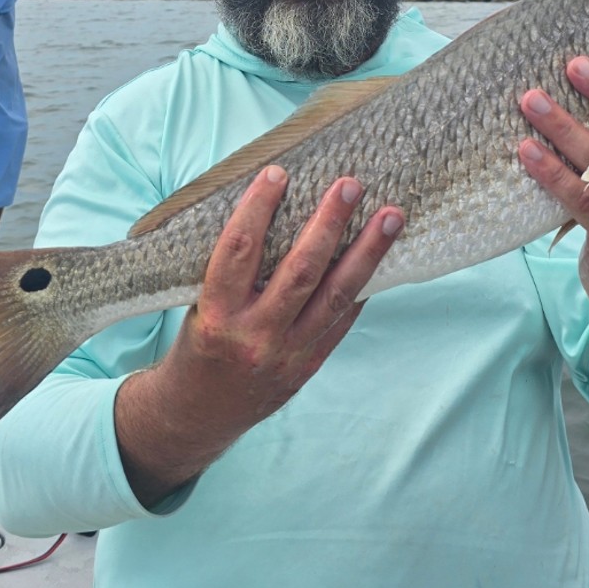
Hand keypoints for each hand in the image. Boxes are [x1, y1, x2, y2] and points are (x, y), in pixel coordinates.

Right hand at [116, 165, 403, 504]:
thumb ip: (233, 268)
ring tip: (391, 217)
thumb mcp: (198, 304)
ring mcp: (287, 355)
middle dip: (329, 224)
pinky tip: (381, 257)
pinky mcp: (309, 366)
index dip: (258, 208)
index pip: (239, 251)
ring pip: (336, 296)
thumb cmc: (197, 344)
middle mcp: (254, 336)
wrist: (198, 415)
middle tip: (350, 184)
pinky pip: (343, 321)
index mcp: (216, 314)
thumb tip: (274, 208)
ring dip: (368, 253)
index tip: (277, 173)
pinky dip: (362, 286)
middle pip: (300, 271)